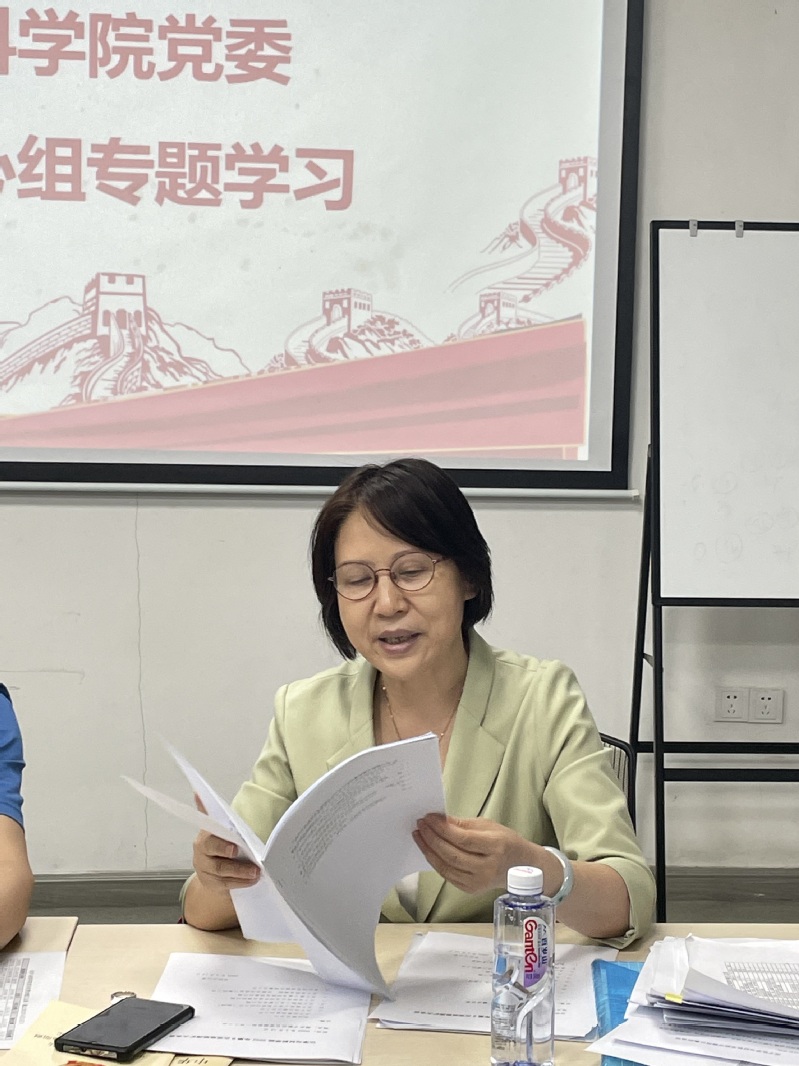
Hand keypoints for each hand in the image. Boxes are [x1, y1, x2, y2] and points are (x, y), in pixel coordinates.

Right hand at [192, 794, 259, 894]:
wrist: (209, 866)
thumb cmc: (218, 841)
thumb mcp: (217, 826)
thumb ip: (210, 811)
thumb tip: (197, 791)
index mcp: (204, 838)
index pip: (211, 841)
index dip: (222, 845)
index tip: (235, 848)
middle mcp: (201, 855)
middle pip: (218, 863)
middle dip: (235, 864)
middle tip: (254, 865)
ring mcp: (205, 871)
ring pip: (222, 874)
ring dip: (241, 874)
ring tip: (257, 872)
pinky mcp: (211, 884)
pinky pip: (226, 885)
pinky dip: (240, 883)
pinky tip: (252, 881)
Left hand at [412, 813, 531, 893]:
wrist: (520, 867)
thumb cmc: (505, 842)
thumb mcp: (489, 826)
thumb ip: (463, 824)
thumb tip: (439, 819)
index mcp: (495, 847)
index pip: (463, 839)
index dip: (442, 828)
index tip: (429, 817)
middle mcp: (487, 868)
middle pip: (452, 854)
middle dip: (432, 838)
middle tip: (420, 824)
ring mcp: (479, 882)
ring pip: (446, 867)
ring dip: (428, 850)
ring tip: (419, 835)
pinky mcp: (471, 890)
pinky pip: (447, 875)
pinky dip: (435, 862)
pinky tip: (428, 849)